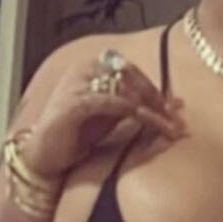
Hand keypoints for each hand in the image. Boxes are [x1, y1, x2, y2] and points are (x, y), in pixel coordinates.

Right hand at [24, 52, 186, 178]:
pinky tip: (149, 122)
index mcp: (94, 65)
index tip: (177, 108)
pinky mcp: (75, 102)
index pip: (133, 71)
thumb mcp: (114, 117)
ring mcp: (79, 83)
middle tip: (177, 119)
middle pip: (132, 77)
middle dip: (158, 99)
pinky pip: (114, 103)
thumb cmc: (78, 134)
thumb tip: (175, 103)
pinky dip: (136, 112)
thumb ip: (138, 105)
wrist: (45, 155)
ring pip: (126, 89)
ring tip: (169, 126)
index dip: (156, 89)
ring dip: (152, 109)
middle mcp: (86, 68)